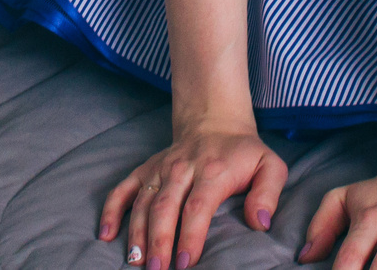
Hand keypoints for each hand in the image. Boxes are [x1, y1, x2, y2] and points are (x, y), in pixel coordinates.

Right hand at [101, 117, 287, 269]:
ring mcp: (160, 169)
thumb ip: (268, 193)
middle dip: (159, 241)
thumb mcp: (270, 166)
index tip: (185, 262)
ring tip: (135, 262)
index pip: (197, 206)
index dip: (190, 235)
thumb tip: (261, 223)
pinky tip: (106, 234)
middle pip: (165, 207)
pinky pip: (124, 188)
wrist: (215, 121)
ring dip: (136, 233)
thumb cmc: (243, 153)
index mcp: (212, 171)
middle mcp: (181, 169)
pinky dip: (112, 209)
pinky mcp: (146, 170)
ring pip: (144, 202)